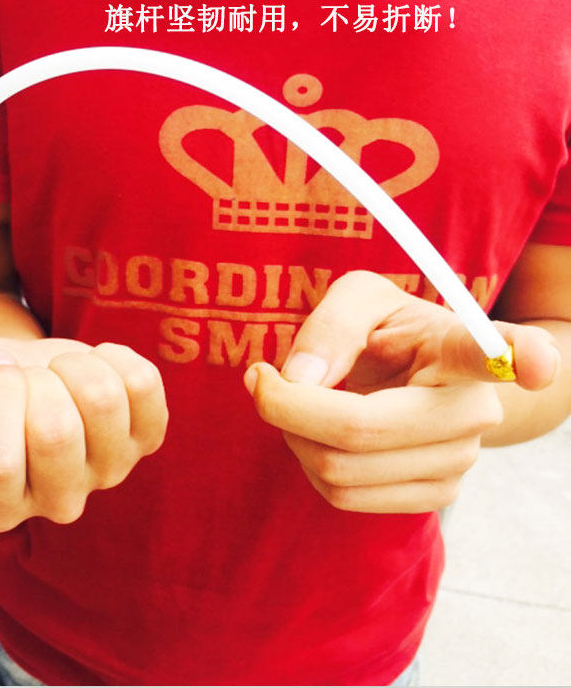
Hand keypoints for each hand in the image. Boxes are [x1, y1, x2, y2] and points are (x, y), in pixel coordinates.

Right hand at [0, 335, 167, 530]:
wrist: (23, 372)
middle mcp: (58, 500)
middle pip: (54, 431)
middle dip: (31, 381)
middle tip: (23, 378)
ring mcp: (108, 469)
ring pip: (102, 401)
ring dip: (72, 365)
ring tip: (54, 372)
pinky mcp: (144, 435)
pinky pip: (142, 384)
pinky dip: (113, 358)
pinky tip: (91, 367)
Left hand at [244, 271, 559, 513]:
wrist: (417, 374)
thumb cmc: (387, 330)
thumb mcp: (359, 299)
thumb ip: (330, 326)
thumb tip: (300, 380)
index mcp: (460, 347)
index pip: (497, 351)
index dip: (521, 356)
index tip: (534, 362)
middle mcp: (473, 411)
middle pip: (359, 431)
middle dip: (286, 408)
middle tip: (263, 378)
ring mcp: (457, 463)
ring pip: (340, 472)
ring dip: (292, 435)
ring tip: (298, 401)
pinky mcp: (434, 497)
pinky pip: (342, 496)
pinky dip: (308, 462)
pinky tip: (319, 433)